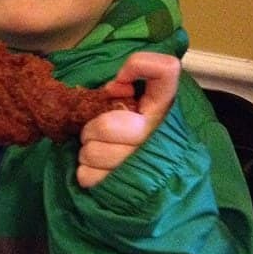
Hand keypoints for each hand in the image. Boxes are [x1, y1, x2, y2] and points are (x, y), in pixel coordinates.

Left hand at [76, 52, 180, 187]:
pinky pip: (87, 176)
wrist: (153, 179)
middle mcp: (156, 134)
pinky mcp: (124, 187)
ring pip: (92, 153)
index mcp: (163, 108)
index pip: (165, 69)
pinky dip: (87, 172)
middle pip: (107, 126)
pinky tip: (100, 170)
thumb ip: (125, 86)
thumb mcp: (134, 104)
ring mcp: (142, 164)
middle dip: (93, 128)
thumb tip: (114, 87)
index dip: (139, 65)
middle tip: (97, 131)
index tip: (123, 80)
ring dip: (88, 152)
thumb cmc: (132, 132)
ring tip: (100, 150)